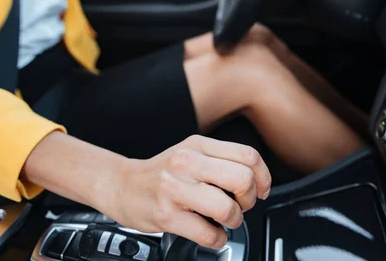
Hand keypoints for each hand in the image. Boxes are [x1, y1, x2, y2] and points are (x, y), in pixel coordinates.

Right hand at [111, 135, 271, 248]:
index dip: (263, 177)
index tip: (261, 190)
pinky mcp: (166, 215)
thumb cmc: (162, 173)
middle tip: (240, 205)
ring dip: (234, 221)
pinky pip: (208, 234)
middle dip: (249, 200)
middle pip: (242, 180)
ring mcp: (175, 189)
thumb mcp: (191, 153)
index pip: (248, 156)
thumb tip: (257, 180)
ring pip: (227, 209)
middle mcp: (186, 163)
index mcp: (197, 145)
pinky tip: (211, 234)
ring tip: (225, 220)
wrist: (122, 185)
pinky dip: (217, 239)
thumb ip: (221, 160)